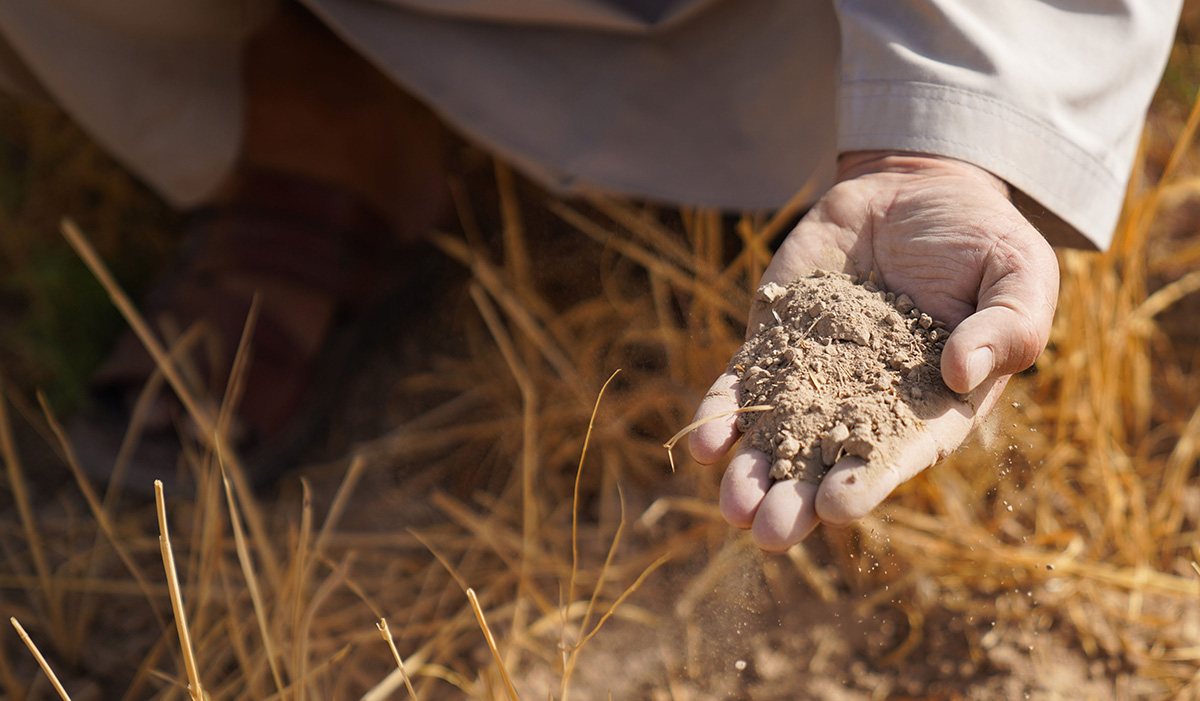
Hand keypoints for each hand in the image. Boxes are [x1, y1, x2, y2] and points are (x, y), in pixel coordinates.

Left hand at [689, 151, 1058, 550]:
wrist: (914, 192)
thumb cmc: (981, 241)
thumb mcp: (1020, 273)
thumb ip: (1009, 325)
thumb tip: (964, 370)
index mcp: (931, 409)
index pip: (896, 458)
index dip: (866, 483)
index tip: (838, 504)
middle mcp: (865, 408)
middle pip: (823, 466)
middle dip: (794, 503)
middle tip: (769, 534)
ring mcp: (813, 379)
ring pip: (773, 440)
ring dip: (748, 475)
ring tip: (732, 504)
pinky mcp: (773, 345)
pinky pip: (741, 387)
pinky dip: (721, 414)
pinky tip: (704, 439)